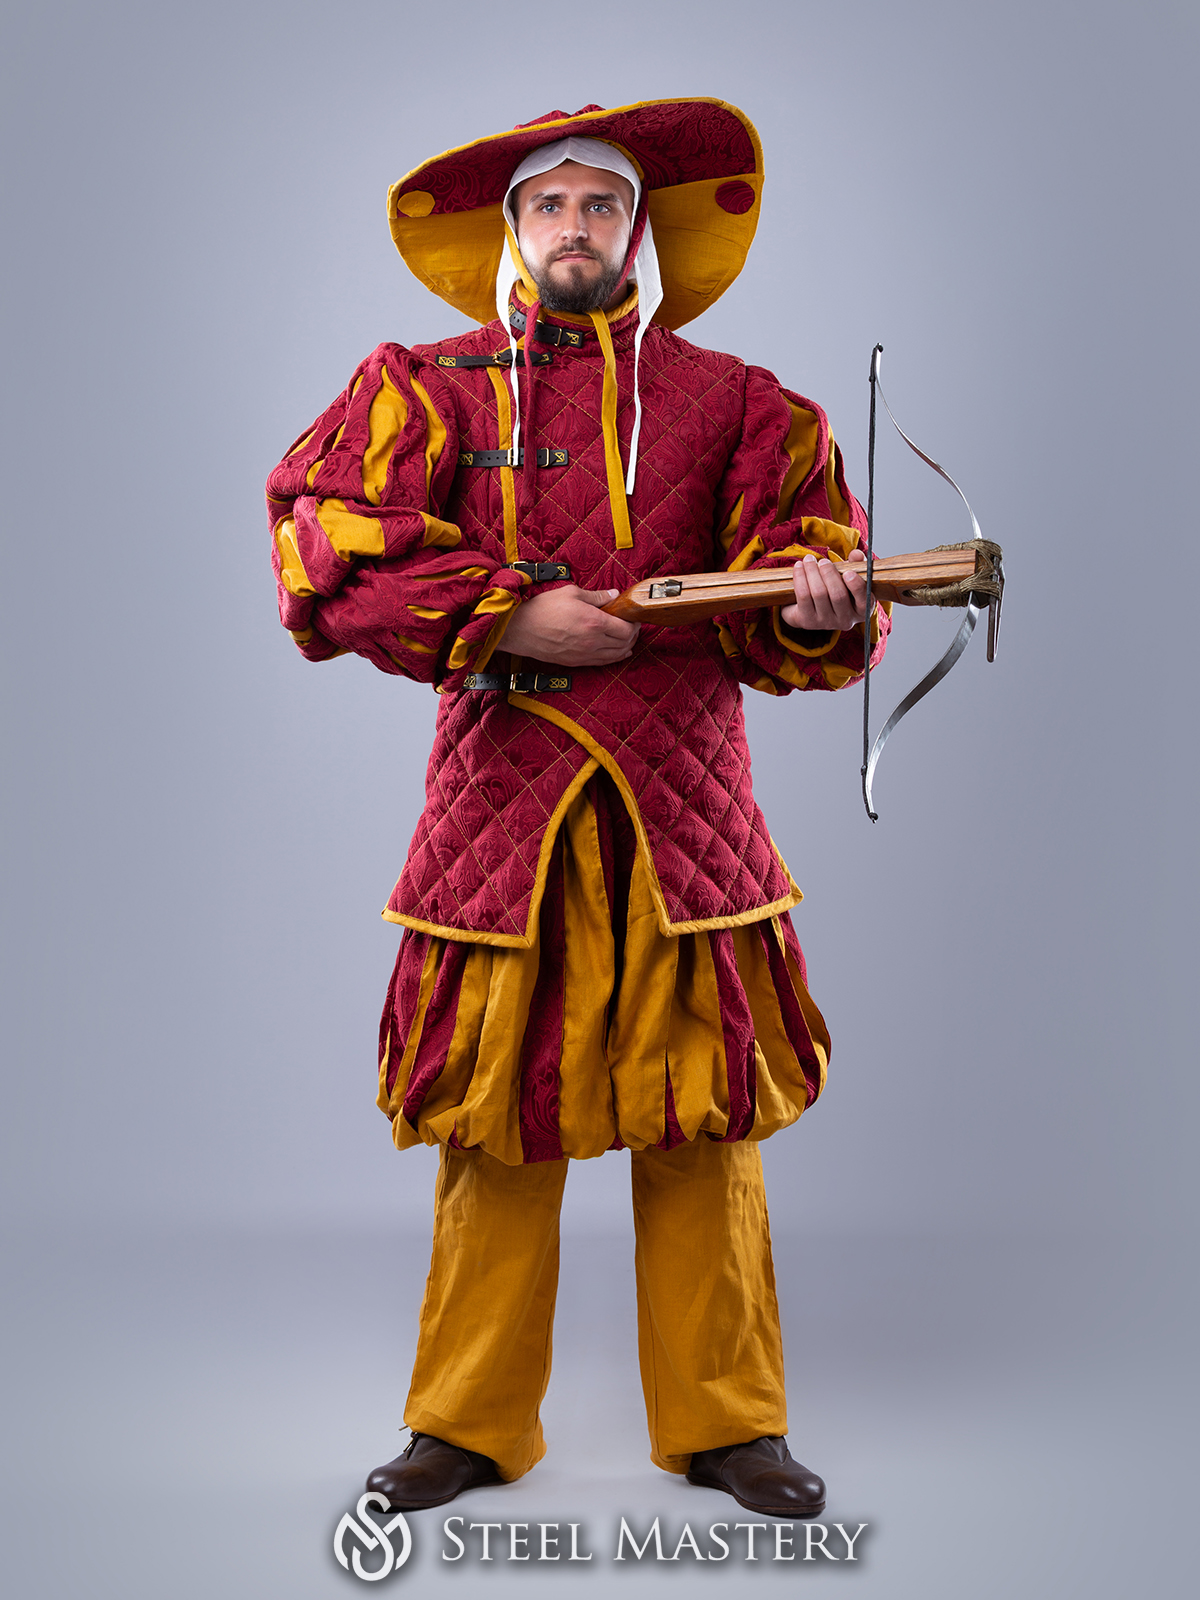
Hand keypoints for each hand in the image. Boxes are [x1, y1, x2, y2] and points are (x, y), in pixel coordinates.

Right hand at [500, 585, 639, 667]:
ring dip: (625, 647)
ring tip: (627, 639)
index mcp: (594, 622)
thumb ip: (597, 596)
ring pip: (616, 656)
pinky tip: (617, 652)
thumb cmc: (543, 609)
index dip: (634, 624)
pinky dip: (614, 657)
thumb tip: (614, 595)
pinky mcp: (576, 662)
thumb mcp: (571, 593)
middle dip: (633, 635)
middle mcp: (593, 641)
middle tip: (631, 626)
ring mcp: (585, 654)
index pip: (626, 629)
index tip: (633, 617)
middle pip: (625, 643)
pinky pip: (602, 662)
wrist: (520, 629)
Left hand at [780, 549, 869, 632]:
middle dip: (829, 574)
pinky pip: (803, 596)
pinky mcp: (808, 621)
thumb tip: (856, 554)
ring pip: (819, 594)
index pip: (864, 601)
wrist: (812, 610)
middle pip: (838, 595)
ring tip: (809, 559)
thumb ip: (857, 564)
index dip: (856, 586)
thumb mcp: (849, 578)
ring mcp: (826, 623)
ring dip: (812, 572)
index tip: (848, 572)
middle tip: (823, 561)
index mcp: (861, 610)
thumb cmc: (836, 589)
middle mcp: (845, 620)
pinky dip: (800, 578)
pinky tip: (799, 566)